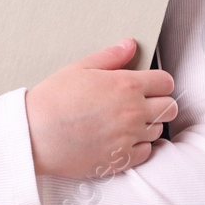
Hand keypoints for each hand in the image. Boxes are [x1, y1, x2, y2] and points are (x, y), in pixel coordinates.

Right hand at [25, 38, 176, 179]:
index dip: (160, 82)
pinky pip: (146, 152)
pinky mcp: (121, 159)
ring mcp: (129, 137)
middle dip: (160, 103)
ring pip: (159, 131)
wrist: (35, 135)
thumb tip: (130, 45)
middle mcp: (133, 111)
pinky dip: (139, 146)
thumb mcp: (80, 68)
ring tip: (127, 121)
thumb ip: (110, 56)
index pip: (166, 82)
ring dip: (149, 125)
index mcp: (126, 85)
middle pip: (170, 108)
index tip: (150, 85)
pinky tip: (123, 139)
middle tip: (142, 103)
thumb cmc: (53, 100)